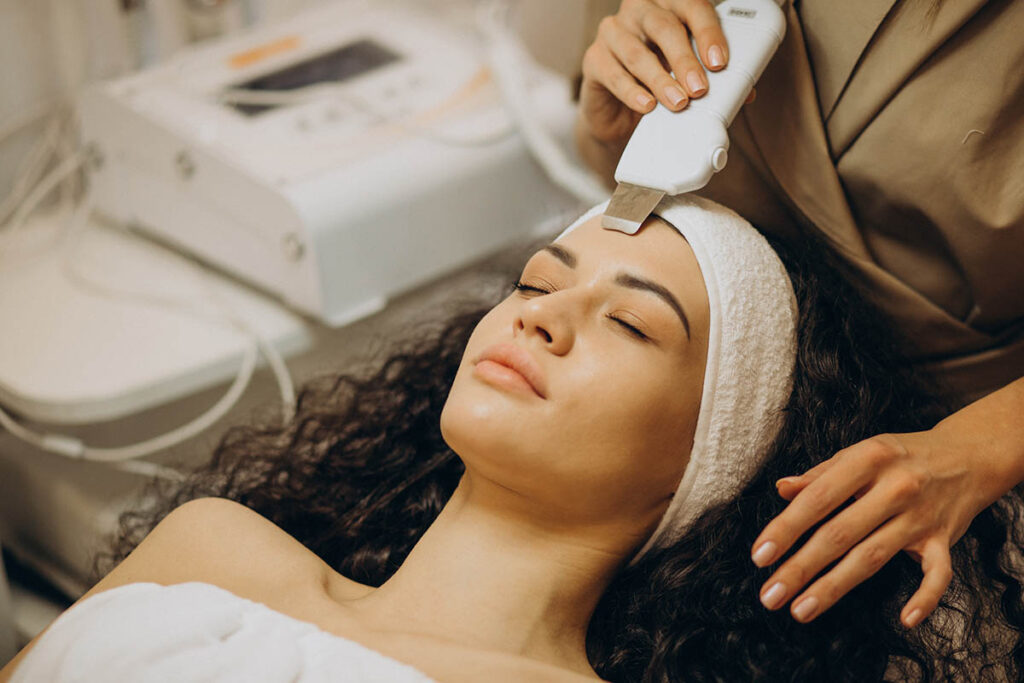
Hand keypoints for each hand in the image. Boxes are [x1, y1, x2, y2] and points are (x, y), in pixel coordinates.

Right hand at [579, 0, 732, 147]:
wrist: (620, 112)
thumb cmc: (659, 81)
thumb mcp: (689, 76)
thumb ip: (713, 77)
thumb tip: (745, 93)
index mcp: (669, 6)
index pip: (692, 7)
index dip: (708, 33)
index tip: (719, 62)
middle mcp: (640, 12)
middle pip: (663, 26)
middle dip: (685, 59)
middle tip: (699, 88)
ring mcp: (613, 32)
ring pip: (637, 52)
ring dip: (661, 80)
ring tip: (678, 103)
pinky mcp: (594, 59)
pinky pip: (613, 73)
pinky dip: (632, 92)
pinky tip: (647, 105)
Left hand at [750, 428, 998, 627]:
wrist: (967, 455)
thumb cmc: (900, 456)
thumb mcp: (860, 452)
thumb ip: (820, 475)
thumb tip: (782, 489)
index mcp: (868, 459)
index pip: (818, 498)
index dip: (786, 528)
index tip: (760, 556)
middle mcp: (895, 487)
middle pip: (840, 534)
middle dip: (800, 567)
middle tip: (770, 595)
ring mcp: (921, 516)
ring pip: (873, 557)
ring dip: (834, 587)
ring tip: (800, 609)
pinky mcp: (945, 539)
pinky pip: (938, 574)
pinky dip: (925, 598)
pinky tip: (905, 620)